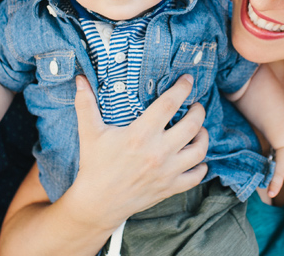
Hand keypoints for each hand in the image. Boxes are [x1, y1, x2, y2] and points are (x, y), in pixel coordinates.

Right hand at [62, 74, 208, 229]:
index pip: (169, 104)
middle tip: (196, 105)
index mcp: (140, 135)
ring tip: (199, 128)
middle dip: (198, 111)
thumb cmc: (94, 165)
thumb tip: (80, 79)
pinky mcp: (170, 187)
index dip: (182, 89)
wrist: (98, 203)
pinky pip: (196, 176)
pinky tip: (197, 158)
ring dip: (203, 136)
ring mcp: (167, 172)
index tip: (188, 80)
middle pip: (192, 125)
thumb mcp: (89, 132)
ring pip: (199, 151)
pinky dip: (201, 166)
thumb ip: (85, 104)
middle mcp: (158, 152)